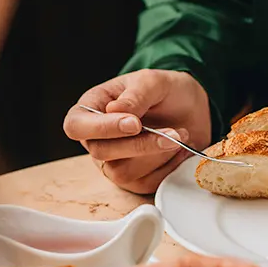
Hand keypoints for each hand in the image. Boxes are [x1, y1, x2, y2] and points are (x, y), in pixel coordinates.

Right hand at [64, 69, 212, 193]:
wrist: (191, 109)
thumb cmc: (165, 92)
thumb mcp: (152, 82)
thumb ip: (135, 95)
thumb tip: (114, 111)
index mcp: (90, 109)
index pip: (76, 126)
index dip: (102, 128)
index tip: (135, 123)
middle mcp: (96, 139)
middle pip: (101, 152)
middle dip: (140, 144)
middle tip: (172, 132)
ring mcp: (114, 162)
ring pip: (123, 172)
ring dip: (157, 156)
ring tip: (180, 135)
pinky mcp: (135, 179)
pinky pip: (145, 184)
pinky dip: (168, 168)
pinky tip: (179, 151)